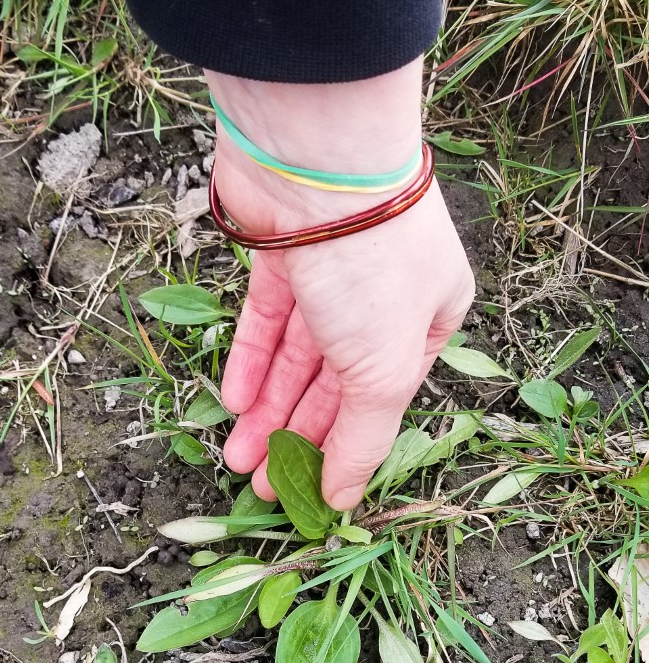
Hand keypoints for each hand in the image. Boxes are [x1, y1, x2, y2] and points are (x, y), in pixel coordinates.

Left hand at [207, 64, 475, 509]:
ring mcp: (332, 272)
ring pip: (296, 354)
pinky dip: (251, 359)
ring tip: (236, 456)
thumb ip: (364, 438)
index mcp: (429, 321)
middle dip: (296, 434)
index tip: (307, 490)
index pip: (382, 398)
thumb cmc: (370, 265)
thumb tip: (343, 501)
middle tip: (258, 483)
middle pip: (334, 382)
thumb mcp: (383, 368)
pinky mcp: (282, 251)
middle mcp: (383, 298)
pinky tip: (233, 400)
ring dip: (267, 408)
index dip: (343, 446)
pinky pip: (266, 318)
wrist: (316, 160)